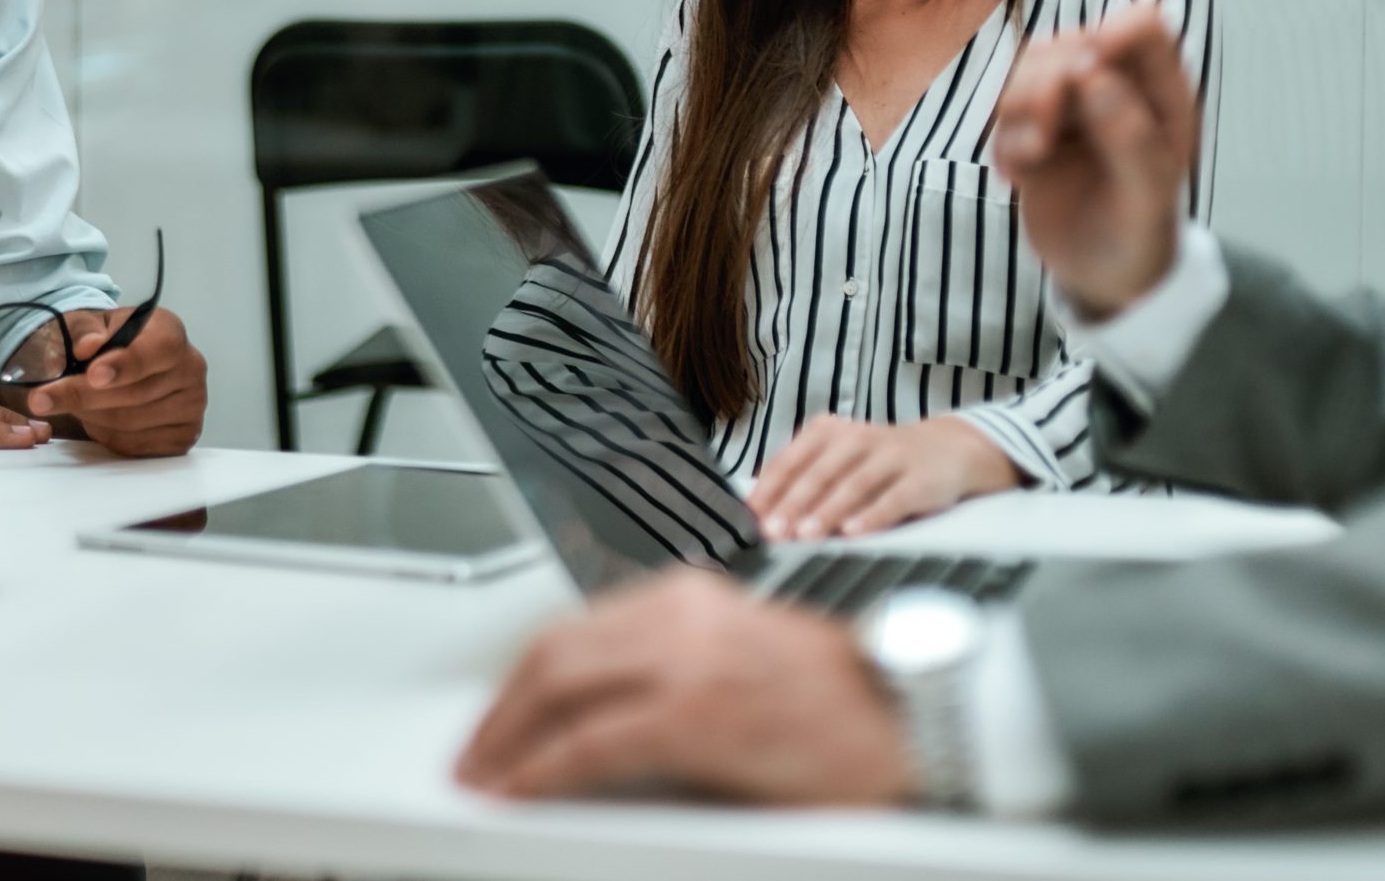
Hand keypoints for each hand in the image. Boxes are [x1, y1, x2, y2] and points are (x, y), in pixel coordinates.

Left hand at [0, 306, 206, 456]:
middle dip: (83, 397)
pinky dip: (106, 435)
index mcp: (170, 333)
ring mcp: (192, 406)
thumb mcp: (88, 325)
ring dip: (91, 416)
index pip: (158, 349)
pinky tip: (97, 419)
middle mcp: (190, 368)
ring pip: (131, 423)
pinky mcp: (183, 437)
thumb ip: (84, 330)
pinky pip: (136, 446)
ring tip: (75, 403)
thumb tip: (87, 347)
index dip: (125, 364)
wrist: (119, 368)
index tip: (94, 374)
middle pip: (136, 393)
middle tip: (40, 399)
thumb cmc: (105, 345)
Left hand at [457, 569, 914, 804]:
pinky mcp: (694, 715)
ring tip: (485, 775)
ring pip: (558, 686)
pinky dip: (542, 769)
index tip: (501, 712)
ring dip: (508, 736)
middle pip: (554, 651)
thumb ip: (672, 664)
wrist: (908, 716)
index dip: (524, 676)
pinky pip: (590, 743)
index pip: (577, 627)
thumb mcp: (740, 654)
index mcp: (689, 596)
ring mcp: (686, 661)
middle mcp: (680, 615)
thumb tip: (600, 706)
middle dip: (501, 708)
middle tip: (476, 752)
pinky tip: (521, 789)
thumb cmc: (838, 700)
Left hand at [750, 414, 1020, 540]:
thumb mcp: (837, 459)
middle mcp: (857, 438)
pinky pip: (893, 499)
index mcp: (828, 432)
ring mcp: (891, 457)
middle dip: (793, 504)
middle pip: (819, 473)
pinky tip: (854, 533)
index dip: (769, 491)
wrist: (946, 450)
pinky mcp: (920, 479)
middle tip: (774, 531)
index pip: (791, 460)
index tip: (750, 519)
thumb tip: (759, 514)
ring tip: (806, 535)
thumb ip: (802, 480)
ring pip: (853, 485)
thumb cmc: (878, 462)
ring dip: (826, 512)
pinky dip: (872, 516)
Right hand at [990, 1, 1194, 318]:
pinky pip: (1003, 111)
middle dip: (1046, 81)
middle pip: (1070, 42)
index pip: (1142, 26)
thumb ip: (1129, 136)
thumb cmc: (1141, 237)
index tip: (1082, 74)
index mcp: (1161, 95)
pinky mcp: (1035, 131)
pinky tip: (1015, 178)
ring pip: (1029, 68)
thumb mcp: (1148, 199)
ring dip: (1016, 107)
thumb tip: (1094, 76)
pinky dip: (1001, 140)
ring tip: (1030, 156)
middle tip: (1044, 136)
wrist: (1104, 279)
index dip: (1109, 34)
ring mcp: (1073, 108)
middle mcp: (1117, 90)